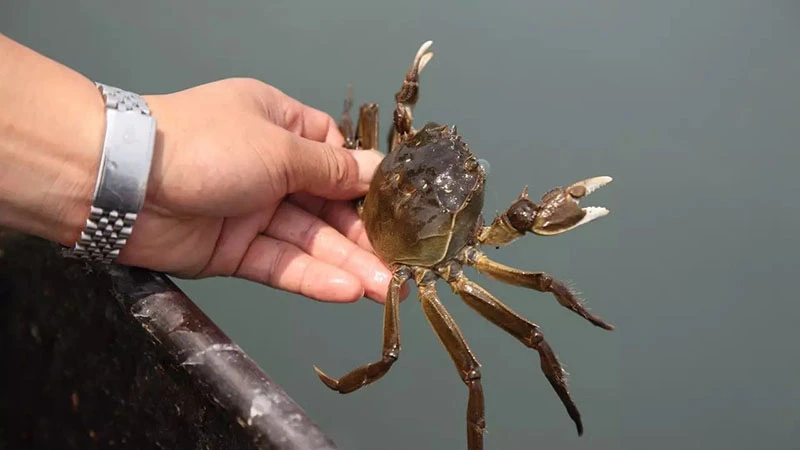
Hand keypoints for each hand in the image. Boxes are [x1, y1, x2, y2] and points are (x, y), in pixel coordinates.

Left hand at [117, 78, 391, 302]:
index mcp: (281, 126)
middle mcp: (271, 168)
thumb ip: (332, 169)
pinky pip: (283, 263)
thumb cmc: (204, 145)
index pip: (336, 157)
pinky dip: (313, 277)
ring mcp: (253, 211)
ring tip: (384, 288)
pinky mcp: (236, 250)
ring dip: (347, 264)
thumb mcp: (281, 149)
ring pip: (310, 241)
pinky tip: (346, 290)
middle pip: (328, 205)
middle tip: (399, 265)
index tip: (398, 209)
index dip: (366, 185)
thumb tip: (376, 172)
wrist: (124, 183)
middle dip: (364, 235)